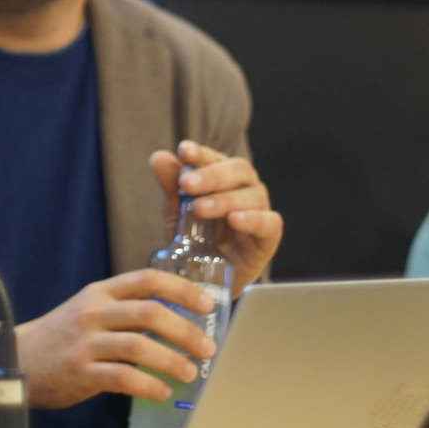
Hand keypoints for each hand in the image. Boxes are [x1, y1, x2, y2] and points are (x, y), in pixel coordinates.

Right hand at [15, 269, 217, 408]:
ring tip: (191, 373)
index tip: (208, 304)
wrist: (18, 359)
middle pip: (149, 313)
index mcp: (100, 292)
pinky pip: (123, 377)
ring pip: (139, 345)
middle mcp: (93, 312)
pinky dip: (149, 385)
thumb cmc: (63, 337)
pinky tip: (162, 391)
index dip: (182, 290)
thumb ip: (124, 310)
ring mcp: (85, 342)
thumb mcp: (89, 310)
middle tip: (208, 348)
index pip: (147, 280)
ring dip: (172, 361)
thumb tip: (177, 321)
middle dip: (186, 331)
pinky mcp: (80, 372)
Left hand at [149, 140, 282, 295]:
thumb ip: (171, 184)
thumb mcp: (177, 211)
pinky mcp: (269, 237)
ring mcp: (260, 210)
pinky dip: (253, 219)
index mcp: (224, 176)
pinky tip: (234, 220)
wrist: (205, 276)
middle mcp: (245, 188)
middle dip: (211, 175)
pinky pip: (269, 223)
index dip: (201, 153)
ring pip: (252, 195)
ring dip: (224, 199)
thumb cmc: (195, 236)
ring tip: (200, 208)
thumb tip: (159, 157)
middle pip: (238, 170)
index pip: (215, 157)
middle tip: (187, 183)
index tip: (184, 151)